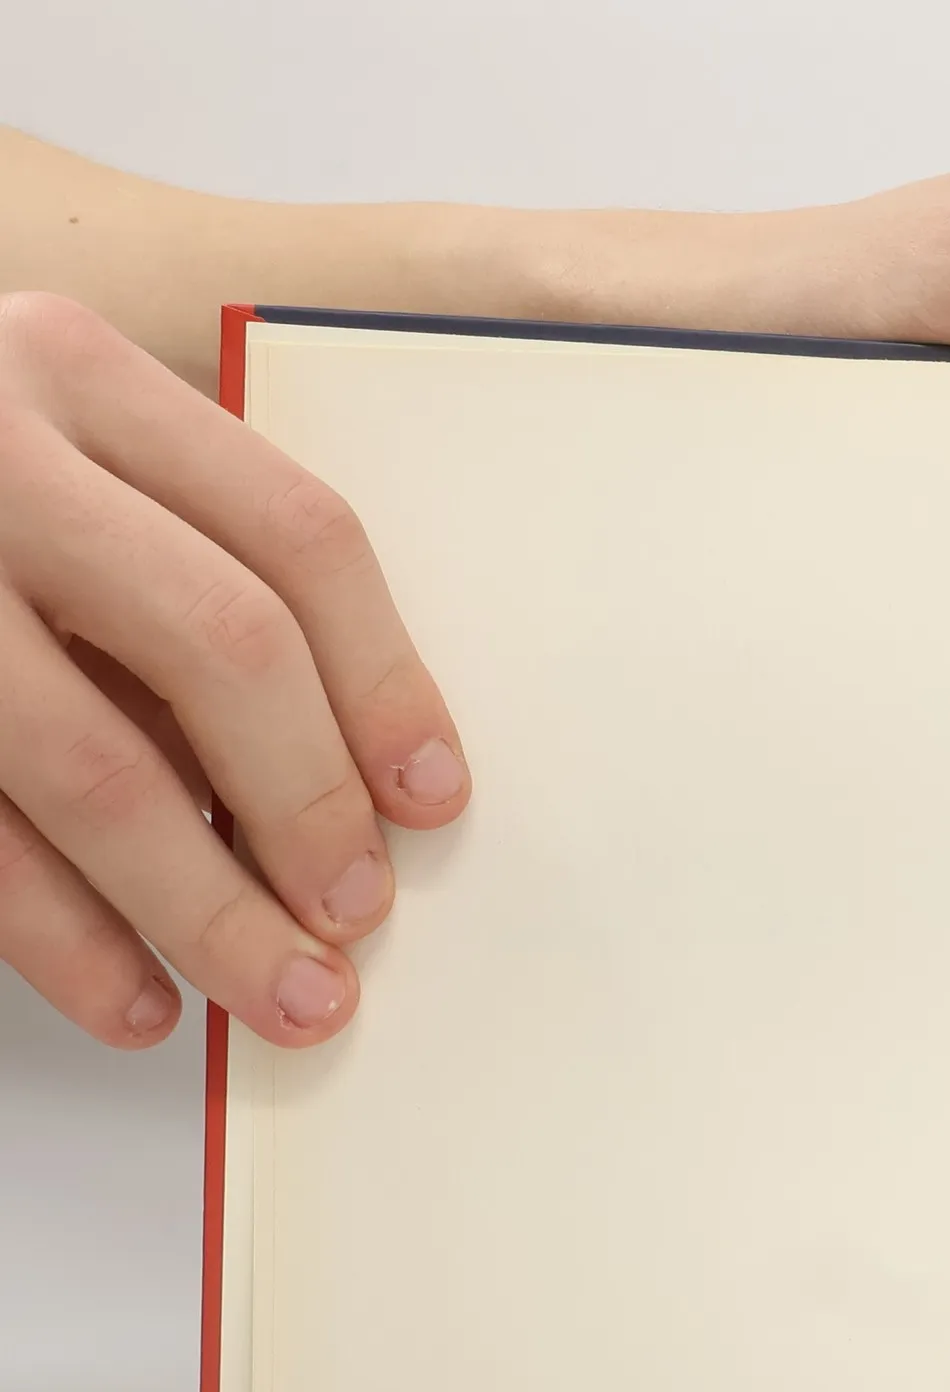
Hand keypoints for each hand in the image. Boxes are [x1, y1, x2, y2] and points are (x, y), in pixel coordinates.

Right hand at [0, 293, 470, 1050]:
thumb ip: (178, 575)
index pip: (297, 535)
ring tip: (288, 998)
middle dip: (309, 805)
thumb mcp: (61, 466)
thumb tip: (351, 783)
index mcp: (80, 376)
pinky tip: (135, 1000)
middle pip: (220, 642)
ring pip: (89, 763)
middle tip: (358, 917)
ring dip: (204, 907)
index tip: (432, 801)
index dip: (386, 683)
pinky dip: (62, 938)